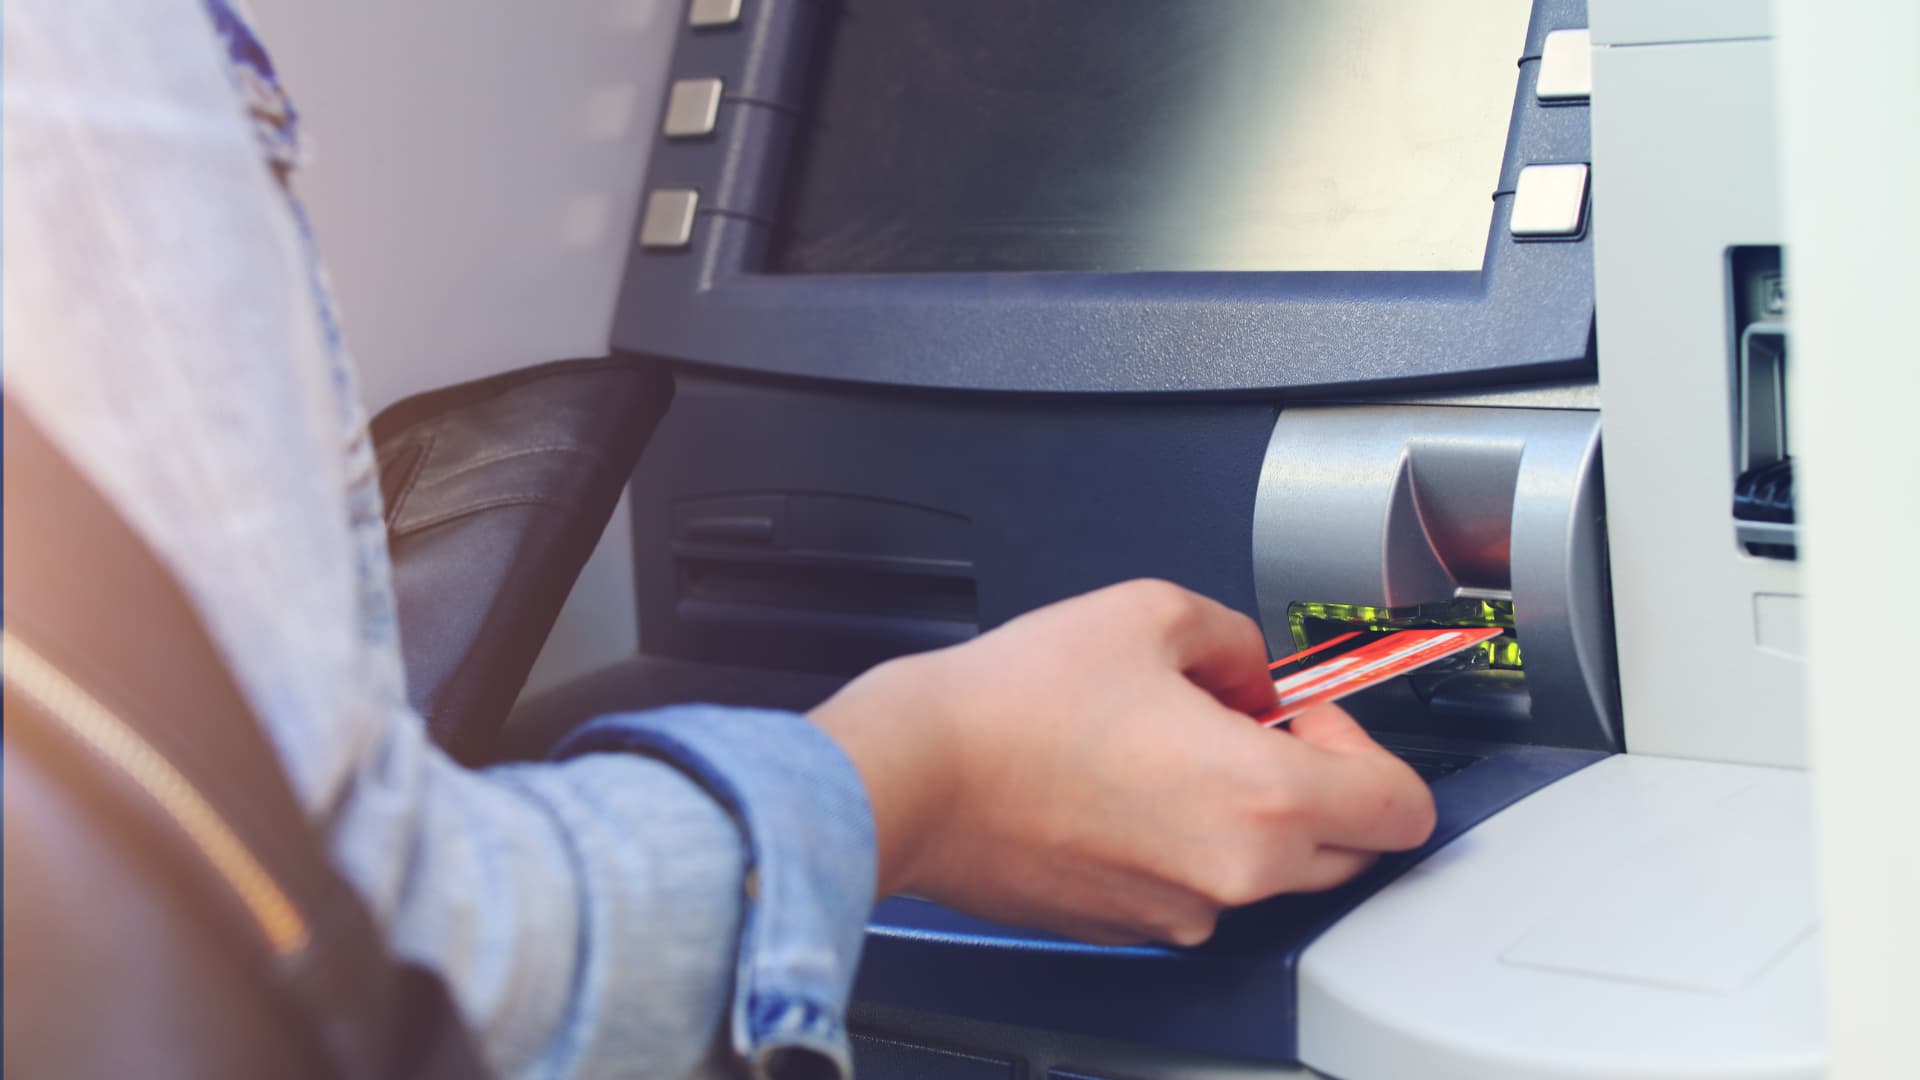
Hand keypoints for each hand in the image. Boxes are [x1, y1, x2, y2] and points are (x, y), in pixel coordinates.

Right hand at [809, 579, 1435, 945]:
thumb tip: (1250, 669)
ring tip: (1165, 750)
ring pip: (1264, 870)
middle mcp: (1234, 874)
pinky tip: (1122, 786)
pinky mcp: (1129, 926)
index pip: (1403, 810)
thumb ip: (1236, 638)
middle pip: (1344, 848)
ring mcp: (1180, 911)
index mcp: (1263, 799)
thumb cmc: (1014, 706)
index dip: (1367, 749)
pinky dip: (1183, 843)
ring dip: (1245, 812)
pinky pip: (1195, 888)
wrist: (916, 775)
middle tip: (1242, 726)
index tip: (1306, 718)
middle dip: (1312, 782)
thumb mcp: (1150, 612)